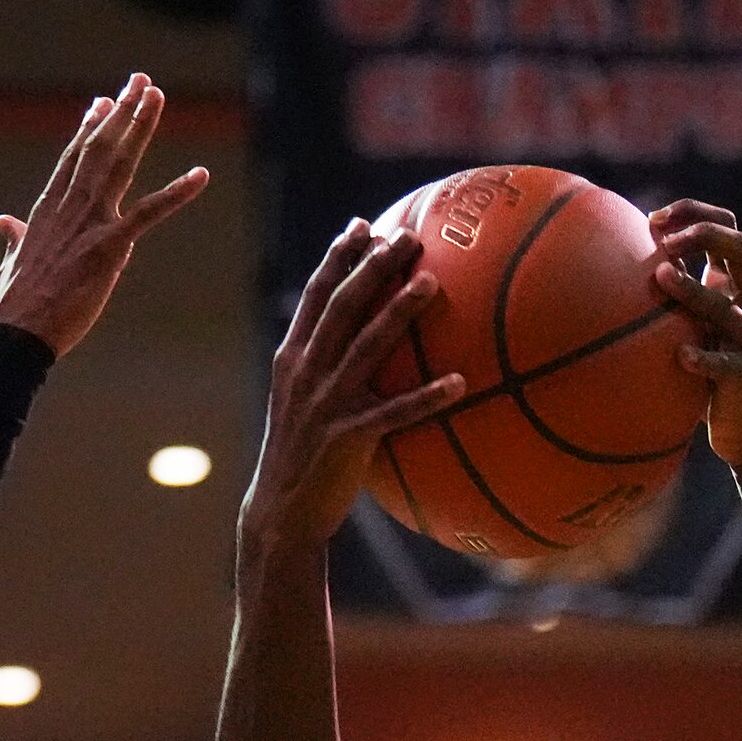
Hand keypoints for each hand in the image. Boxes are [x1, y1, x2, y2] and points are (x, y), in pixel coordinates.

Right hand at [0, 72, 208, 357]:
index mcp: (48, 209)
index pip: (73, 158)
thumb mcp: (13, 262)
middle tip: (141, 81)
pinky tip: (200, 175)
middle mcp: (70, 206)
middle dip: (122, 111)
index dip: (91, 128)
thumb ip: (15, 237)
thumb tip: (6, 222)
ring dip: (140, 127)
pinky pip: (149, 213)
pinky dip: (176, 192)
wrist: (17, 333)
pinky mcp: (110, 247)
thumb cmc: (16, 305)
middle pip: (100, 147)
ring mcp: (91, 223)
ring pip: (119, 163)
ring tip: (157, 96)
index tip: (104, 101)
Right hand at [240, 221, 466, 551]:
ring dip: (398, 312)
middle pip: (341, 307)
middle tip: (407, 237)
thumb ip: (327, 373)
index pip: (314, 297)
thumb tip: (369, 349)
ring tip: (431, 283)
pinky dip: (427, 397)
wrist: (281, 514)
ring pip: (365, 347)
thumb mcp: (304, 407)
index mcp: (293, 359)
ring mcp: (324, 404)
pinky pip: (394, 413)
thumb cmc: (303, 460)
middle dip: (372, 267)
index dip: (337, 258)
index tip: (362, 226)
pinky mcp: (345, 439)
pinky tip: (460, 383)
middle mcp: (305, 373)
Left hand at [649, 201, 741, 468]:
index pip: (727, 230)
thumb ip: (672, 300)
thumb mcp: (692, 331)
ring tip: (662, 276)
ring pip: (730, 305)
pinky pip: (728, 363)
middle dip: (706, 233)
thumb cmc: (709, 380)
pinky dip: (705, 357)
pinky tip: (680, 357)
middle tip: (666, 240)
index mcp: (736, 290)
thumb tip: (615, 274)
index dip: (695, 214)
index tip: (653, 219)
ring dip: (695, 289)